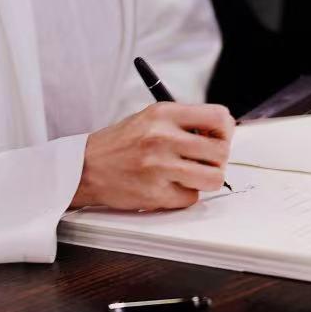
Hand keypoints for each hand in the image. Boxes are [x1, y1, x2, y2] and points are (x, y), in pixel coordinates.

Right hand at [72, 102, 233, 210]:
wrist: (85, 167)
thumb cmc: (120, 143)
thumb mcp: (151, 117)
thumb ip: (184, 122)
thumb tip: (222, 132)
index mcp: (164, 113)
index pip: (219, 117)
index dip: (226, 131)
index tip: (218, 138)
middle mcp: (163, 137)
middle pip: (221, 151)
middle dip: (218, 159)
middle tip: (205, 161)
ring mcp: (159, 167)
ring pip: (214, 178)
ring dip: (206, 179)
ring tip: (189, 175)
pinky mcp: (155, 194)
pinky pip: (191, 198)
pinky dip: (184, 195)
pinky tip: (168, 186)